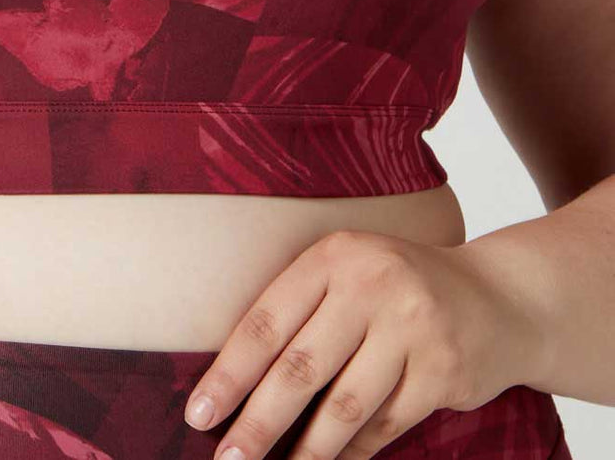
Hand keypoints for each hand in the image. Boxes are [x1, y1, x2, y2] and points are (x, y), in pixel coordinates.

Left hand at [182, 229, 548, 459]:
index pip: (267, 320)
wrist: (497, 295)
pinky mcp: (444, 370)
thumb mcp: (349, 274)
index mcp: (335, 255)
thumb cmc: (398, 289)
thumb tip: (236, 384)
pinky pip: (385, 425)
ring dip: (305, 452)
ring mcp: (413, 327)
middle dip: (258, 423)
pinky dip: (353, 451)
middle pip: (301, 368)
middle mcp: (373, 284)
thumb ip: (302, 312)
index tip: (199, 414)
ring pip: (344, 406)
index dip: (230, 372)